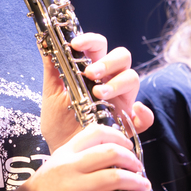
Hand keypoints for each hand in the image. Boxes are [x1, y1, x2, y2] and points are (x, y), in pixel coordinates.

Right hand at [3, 123, 153, 190]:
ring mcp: (73, 190)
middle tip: (139, 169)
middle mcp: (68, 167)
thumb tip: (107, 161)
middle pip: (111, 152)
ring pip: (116, 177)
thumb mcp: (52, 170)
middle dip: (133, 160)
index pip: (96, 132)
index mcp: (63, 154)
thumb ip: (75, 163)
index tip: (129, 146)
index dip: (119, 136)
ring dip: (138, 182)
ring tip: (144, 187)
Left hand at [40, 32, 153, 152]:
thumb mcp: (51, 94)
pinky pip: (146, 117)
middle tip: (90, 73)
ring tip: (99, 94)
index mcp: (92, 71)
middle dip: (107, 61)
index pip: (98, 46)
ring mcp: (121, 101)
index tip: (76, 45)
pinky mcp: (129, 123)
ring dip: (118, 83)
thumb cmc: (58, 121)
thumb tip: (44, 43)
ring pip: (133, 79)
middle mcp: (110, 81)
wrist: (62, 149)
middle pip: (122, 57)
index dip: (91, 40)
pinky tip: (135, 111)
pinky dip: (145, 113)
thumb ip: (51, 70)